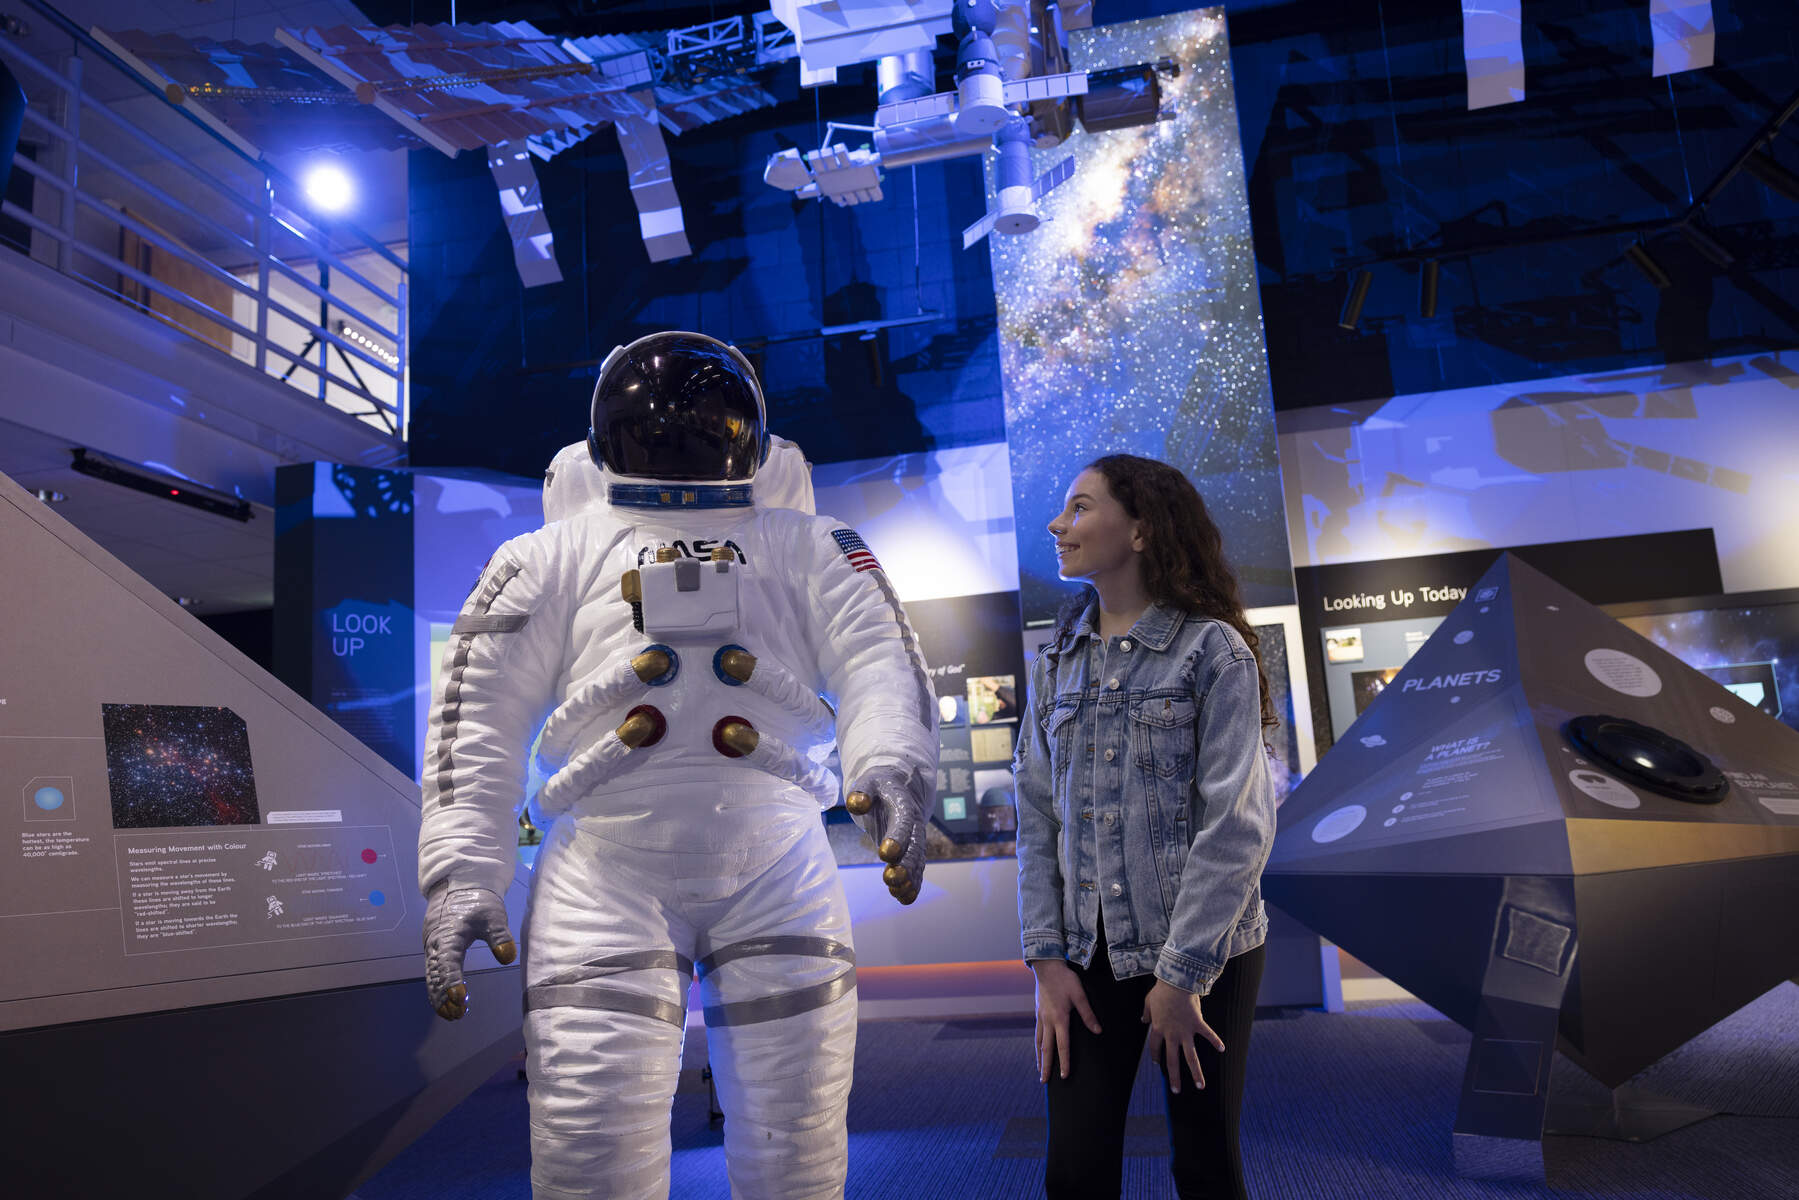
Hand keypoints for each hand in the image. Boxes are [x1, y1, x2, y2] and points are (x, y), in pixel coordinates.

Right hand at [423, 883, 516, 1019]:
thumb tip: (507, 957)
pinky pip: (434, 973)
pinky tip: (450, 1002)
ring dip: (440, 996)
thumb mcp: (492, 914)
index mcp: (448, 935)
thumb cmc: (477, 900)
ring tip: (454, 1015)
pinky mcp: (435, 950)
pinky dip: (439, 988)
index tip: (460, 998)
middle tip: (457, 1014)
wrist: (458, 885)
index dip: (452, 981)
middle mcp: (436, 944)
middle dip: (444, 996)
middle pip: (436, 975)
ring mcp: (433, 948)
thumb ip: (500, 935)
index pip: (448, 962)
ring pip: (432, 976)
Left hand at [845, 765, 928, 903]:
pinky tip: (903, 898)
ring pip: (917, 861)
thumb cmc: (880, 786)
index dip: (897, 838)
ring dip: (909, 878)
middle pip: (914, 847)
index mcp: (904, 807)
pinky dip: (912, 883)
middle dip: (905, 864)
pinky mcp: (912, 851)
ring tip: (897, 893)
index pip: (903, 823)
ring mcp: (915, 840)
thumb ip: (861, 792)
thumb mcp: (868, 782)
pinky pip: (916, 869)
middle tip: (892, 878)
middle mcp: (914, 826)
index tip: (886, 853)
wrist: (901, 787)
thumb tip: (856, 804)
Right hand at [1031, 958, 1101, 1081]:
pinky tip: (1039, 1049)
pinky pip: (1037, 1033)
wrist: (1047, 966)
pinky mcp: (1038, 1012)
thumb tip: (1098, 1031)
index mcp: (1059, 1018)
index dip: (1064, 1062)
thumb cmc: (1065, 980)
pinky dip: (1037, 1045)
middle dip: (1046, 1066)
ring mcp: (1041, 1017)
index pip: (1062, 1046)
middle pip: (1046, 1049)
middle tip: (1044, 1082)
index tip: (1064, 1076)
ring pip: (1039, 1042)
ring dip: (1040, 1058)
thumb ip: (1088, 1014)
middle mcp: (1048, 1021)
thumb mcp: (1080, 995)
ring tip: (1040, 1070)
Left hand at [1142, 979, 1224, 1092]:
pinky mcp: (1197, 1024)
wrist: (1175, 982)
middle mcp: (1171, 1035)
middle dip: (1174, 1077)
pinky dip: (1215, 1041)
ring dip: (1195, 1072)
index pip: (1155, 1048)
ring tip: (1200, 1086)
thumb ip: (1146, 1013)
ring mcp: (1185, 1031)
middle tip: (1175, 1091)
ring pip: (1190, 1056)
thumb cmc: (1161, 991)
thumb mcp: (1148, 1002)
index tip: (1158, 1063)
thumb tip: (1143, 1020)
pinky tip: (1222, 1048)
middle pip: (1172, 1060)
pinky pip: (1208, 1034)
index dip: (1156, 1056)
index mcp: (1158, 1029)